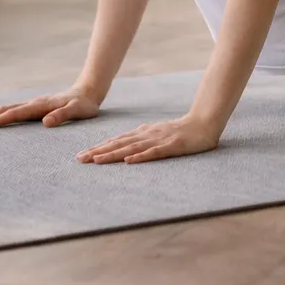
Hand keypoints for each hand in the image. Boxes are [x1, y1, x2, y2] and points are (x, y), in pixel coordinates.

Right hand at [0, 87, 101, 128]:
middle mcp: (33, 103)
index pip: (15, 114)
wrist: (88, 92)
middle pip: (5, 110)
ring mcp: (33, 104)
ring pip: (7, 109)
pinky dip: (0, 114)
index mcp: (40, 106)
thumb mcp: (77, 111)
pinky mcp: (35, 107)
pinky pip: (13, 111)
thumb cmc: (84, 105)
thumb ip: (63, 115)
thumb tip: (45, 123)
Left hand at [76, 115, 220, 164]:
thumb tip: (124, 146)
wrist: (204, 123)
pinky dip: (140, 157)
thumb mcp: (158, 133)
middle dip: (99, 151)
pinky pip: (154, 152)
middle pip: (119, 144)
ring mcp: (159, 140)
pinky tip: (128, 161)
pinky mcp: (171, 146)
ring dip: (113, 154)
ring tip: (96, 161)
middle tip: (80, 159)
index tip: (82, 155)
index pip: (117, 141)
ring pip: (131, 148)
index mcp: (143, 133)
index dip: (99, 148)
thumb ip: (142, 138)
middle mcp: (147, 135)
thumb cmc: (181, 131)